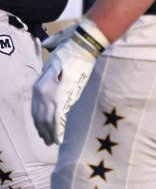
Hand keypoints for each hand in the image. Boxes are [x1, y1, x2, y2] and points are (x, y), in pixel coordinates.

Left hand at [32, 20, 108, 144]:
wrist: (84, 47)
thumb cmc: (69, 52)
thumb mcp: (52, 63)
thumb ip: (47, 76)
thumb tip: (44, 86)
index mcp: (42, 85)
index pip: (38, 110)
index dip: (39, 124)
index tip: (42, 133)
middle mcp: (46, 93)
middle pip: (42, 118)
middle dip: (44, 131)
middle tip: (47, 141)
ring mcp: (59, 94)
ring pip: (49, 119)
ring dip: (49, 131)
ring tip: (51, 140)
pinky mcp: (70, 94)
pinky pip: (60, 115)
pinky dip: (58, 127)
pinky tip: (60, 134)